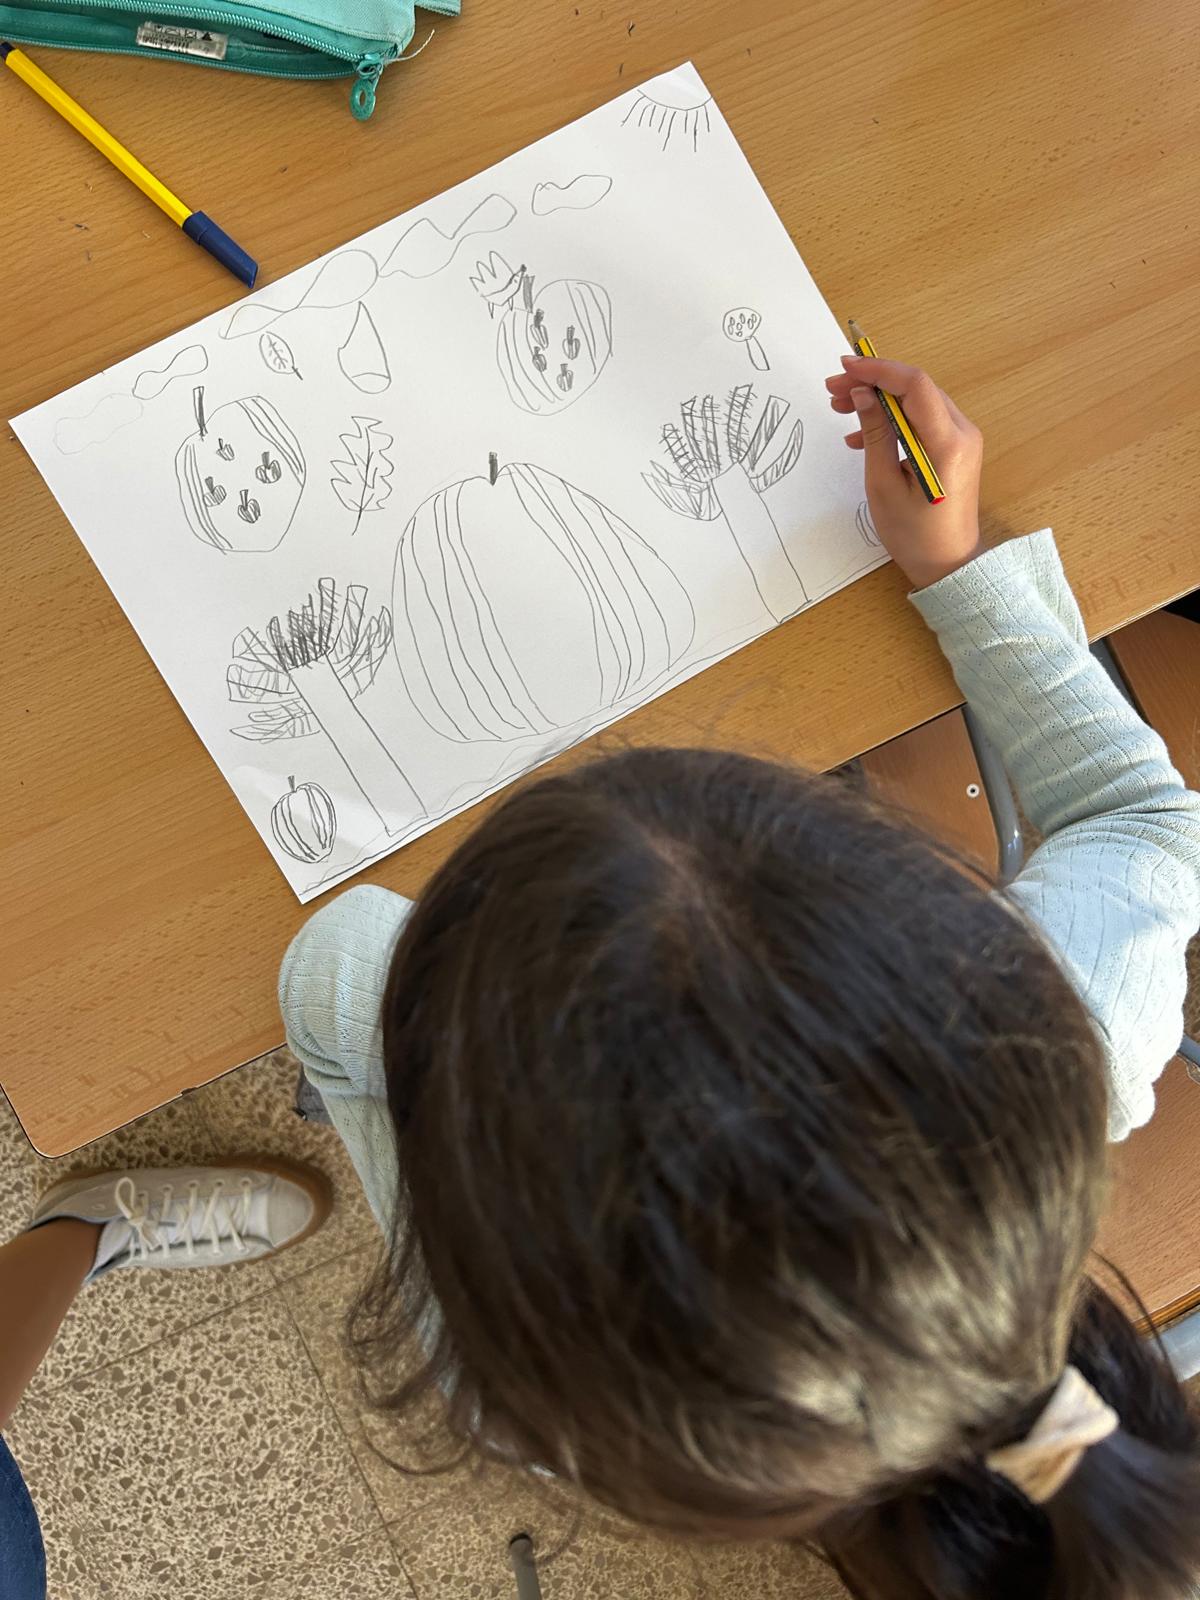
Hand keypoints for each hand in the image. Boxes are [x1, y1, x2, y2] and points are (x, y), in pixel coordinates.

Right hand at [825, 355, 983, 588]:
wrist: (948, 563)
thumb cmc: (915, 535)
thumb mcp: (884, 485)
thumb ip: (875, 434)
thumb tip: (864, 394)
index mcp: (947, 443)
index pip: (915, 386)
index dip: (878, 370)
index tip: (845, 369)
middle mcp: (962, 432)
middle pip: (916, 389)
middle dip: (874, 383)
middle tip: (834, 391)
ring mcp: (962, 438)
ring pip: (917, 401)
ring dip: (879, 399)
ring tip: (841, 408)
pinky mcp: (954, 446)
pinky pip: (921, 419)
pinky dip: (892, 419)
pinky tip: (860, 435)